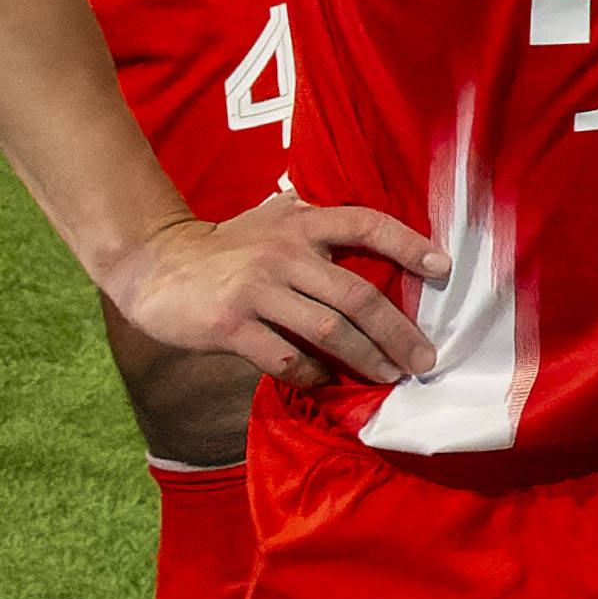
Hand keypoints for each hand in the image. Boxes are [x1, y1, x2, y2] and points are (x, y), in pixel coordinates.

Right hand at [103, 193, 448, 386]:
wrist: (153, 266)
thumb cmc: (225, 248)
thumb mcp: (271, 220)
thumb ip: (316, 225)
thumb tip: (375, 236)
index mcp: (300, 222)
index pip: (366, 224)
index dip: (408, 244)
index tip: (444, 269)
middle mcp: (282, 252)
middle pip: (357, 295)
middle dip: (398, 332)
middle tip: (424, 359)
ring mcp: (255, 288)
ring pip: (329, 330)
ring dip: (367, 359)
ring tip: (389, 376)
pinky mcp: (230, 324)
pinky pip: (287, 357)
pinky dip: (313, 373)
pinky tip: (324, 378)